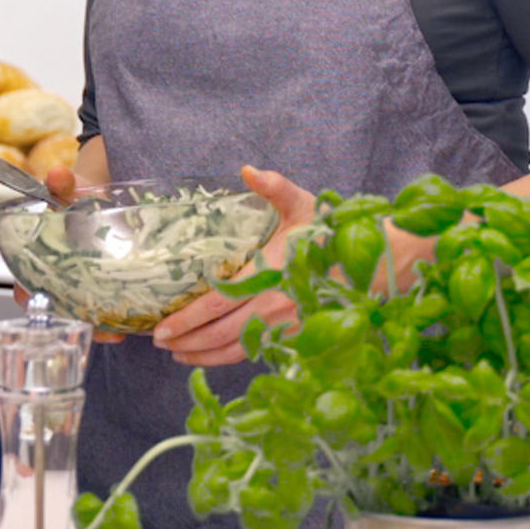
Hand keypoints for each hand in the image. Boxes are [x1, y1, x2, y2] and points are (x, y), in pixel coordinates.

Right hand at [38, 163, 126, 344]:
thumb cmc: (76, 196)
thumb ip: (62, 184)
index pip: (23, 283)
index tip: (40, 301)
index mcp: (37, 256)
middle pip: (53, 309)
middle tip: (87, 322)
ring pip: (80, 316)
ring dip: (94, 327)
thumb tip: (57, 174)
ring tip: (114, 332)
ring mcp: (79, 286)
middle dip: (68, 319)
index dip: (28, 296)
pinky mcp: (102, 289)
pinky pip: (103, 313)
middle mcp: (55, 277)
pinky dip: (113, 323)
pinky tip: (127, 327)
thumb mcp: (69, 188)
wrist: (100, 195)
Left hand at [150, 166, 315, 367]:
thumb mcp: (302, 204)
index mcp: (268, 275)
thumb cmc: (330, 233)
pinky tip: (210, 355)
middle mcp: (272, 307)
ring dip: (201, 354)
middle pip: (218, 333)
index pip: (217, 303)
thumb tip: (247, 170)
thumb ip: (274, 186)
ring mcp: (283, 326)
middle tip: (158, 341)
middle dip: (185, 340)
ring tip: (176, 352)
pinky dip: (226, 358)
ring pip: (233, 349)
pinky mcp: (292, 336)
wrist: (371, 266)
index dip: (187, 319)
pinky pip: (253, 352)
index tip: (160, 327)